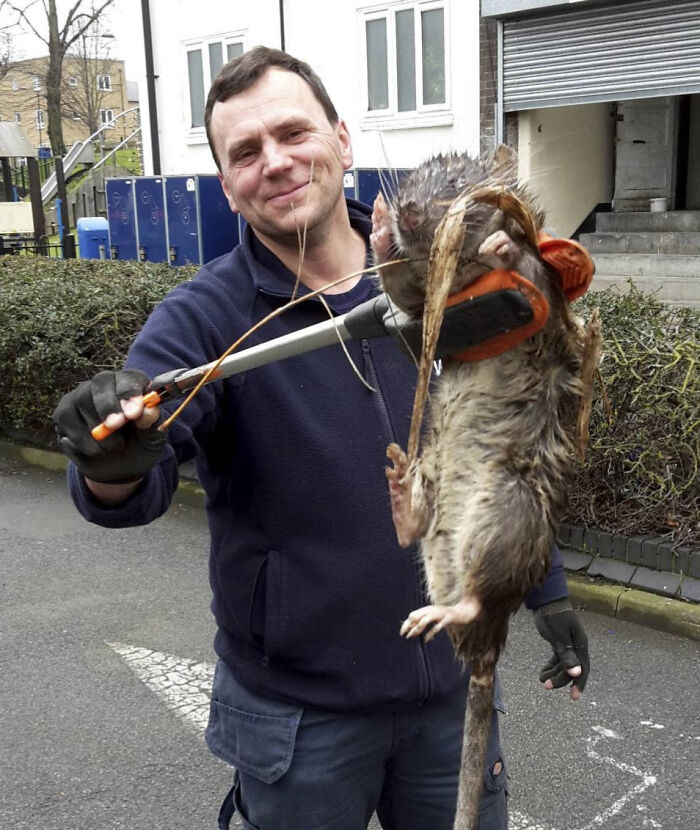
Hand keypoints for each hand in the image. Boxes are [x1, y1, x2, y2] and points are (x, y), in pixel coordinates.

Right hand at [52, 369, 164, 483]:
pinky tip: (96, 450)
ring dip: (99, 430)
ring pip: (82, 402)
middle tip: (115, 425)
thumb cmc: (140, 445)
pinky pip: (67, 422)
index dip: (130, 392)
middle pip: (101, 382)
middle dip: (108, 405)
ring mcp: (80, 397)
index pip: (129, 377)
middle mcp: (104, 385)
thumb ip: (153, 423)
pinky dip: (83, 442)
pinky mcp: (63, 414)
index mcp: (132, 384)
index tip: (134, 413)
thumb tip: (148, 411)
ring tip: (114, 447)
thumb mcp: (153, 438)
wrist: (120, 467)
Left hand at [533, 599, 588, 699]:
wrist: (545, 600)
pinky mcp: (560, 641)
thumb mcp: (558, 637)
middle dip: (561, 679)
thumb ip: (567, 655)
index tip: (574, 697)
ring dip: (554, 673)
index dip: (579, 683)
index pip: (583, 669)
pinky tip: (543, 672)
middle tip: (546, 686)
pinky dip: (551, 666)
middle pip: (572, 668)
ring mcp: (568, 643)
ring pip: (564, 664)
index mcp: (580, 644)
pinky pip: (558, 658)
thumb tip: (577, 673)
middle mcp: (577, 645)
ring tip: (541, 679)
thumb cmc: (552, 616)